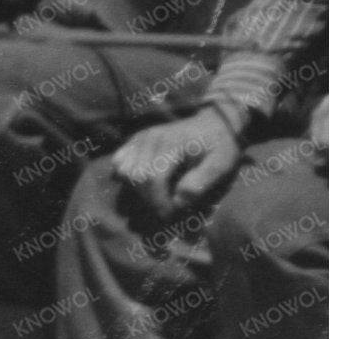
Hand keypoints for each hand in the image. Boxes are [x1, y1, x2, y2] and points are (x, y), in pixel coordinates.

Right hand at [111, 111, 242, 221]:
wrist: (215, 123)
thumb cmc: (220, 147)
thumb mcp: (220, 165)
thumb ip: (200, 182)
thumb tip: (178, 202)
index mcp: (171, 144)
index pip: (152, 178)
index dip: (159, 201)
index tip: (171, 214)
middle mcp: (150, 139)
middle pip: (135, 177)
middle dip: (148, 198)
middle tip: (166, 209)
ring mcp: (140, 138)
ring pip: (123, 170)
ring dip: (136, 188)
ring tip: (156, 196)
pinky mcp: (135, 139)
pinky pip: (118, 161)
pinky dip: (126, 175)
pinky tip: (144, 182)